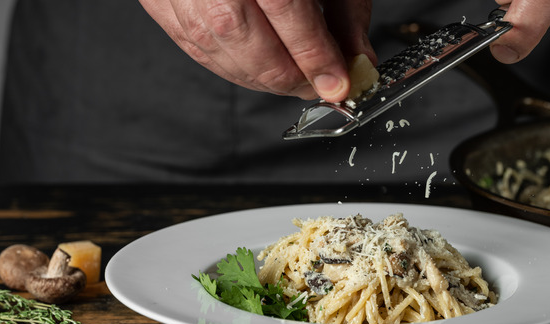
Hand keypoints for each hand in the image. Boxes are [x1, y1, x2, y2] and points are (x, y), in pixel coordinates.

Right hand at [139, 0, 374, 101]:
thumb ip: (344, 10)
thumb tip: (357, 59)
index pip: (286, 12)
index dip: (314, 57)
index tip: (336, 84)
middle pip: (246, 39)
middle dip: (287, 77)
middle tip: (315, 86)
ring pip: (215, 49)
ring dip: (258, 78)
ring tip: (290, 80)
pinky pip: (192, 46)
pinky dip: (228, 67)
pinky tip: (255, 70)